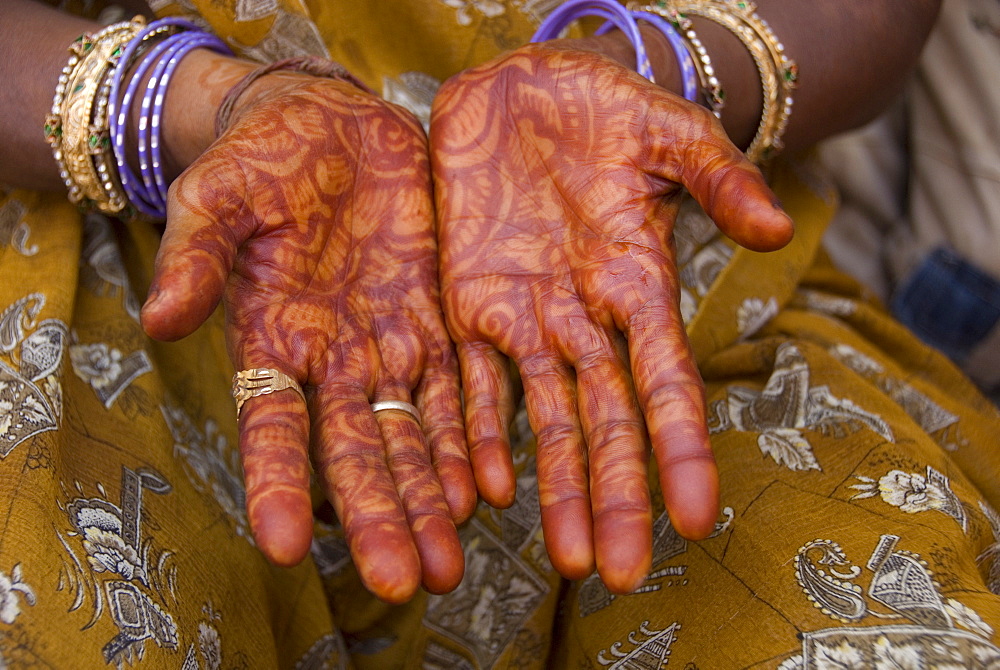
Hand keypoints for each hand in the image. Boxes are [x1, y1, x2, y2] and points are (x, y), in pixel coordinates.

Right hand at [141, 74, 475, 602]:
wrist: (330, 125)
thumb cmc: (261, 159)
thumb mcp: (217, 197)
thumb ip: (196, 257)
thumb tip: (158, 319)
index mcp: (272, 341)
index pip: (271, 425)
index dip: (276, 482)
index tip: (283, 545)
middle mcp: (333, 361)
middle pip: (357, 451)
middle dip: (379, 515)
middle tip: (404, 580)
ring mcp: (389, 345)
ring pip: (414, 436)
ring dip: (434, 498)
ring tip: (452, 562)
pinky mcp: (438, 321)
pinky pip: (461, 387)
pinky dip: (475, 437)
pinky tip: (492, 488)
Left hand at [430, 44, 792, 592]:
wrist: (519, 91)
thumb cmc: (603, 107)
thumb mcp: (667, 131)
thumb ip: (717, 177)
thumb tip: (776, 229)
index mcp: (638, 283)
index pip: (667, 379)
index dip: (681, 446)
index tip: (698, 515)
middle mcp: (587, 318)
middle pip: (605, 420)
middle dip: (614, 494)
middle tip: (624, 572)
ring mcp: (527, 317)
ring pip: (542, 417)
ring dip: (552, 487)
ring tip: (565, 560)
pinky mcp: (469, 302)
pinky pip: (471, 379)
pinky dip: (478, 432)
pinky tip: (486, 491)